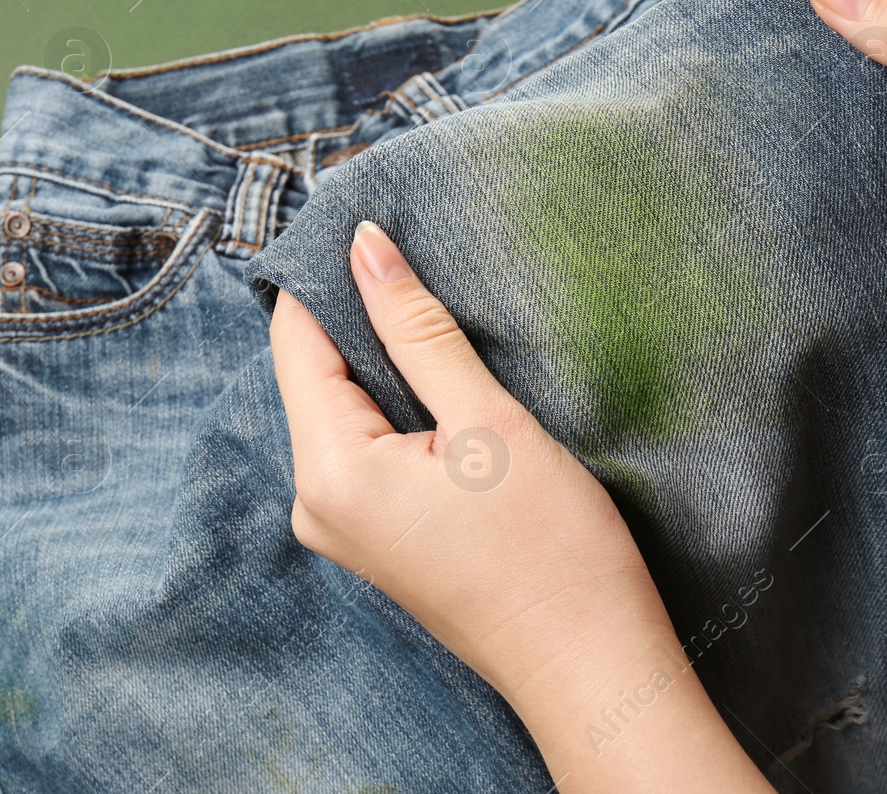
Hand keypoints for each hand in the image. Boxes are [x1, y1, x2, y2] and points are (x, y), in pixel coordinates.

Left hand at [269, 220, 770, 792]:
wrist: (590, 667)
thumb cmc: (553, 552)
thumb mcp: (487, 421)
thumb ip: (416, 329)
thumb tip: (363, 247)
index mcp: (329, 472)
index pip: (296, 341)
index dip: (325, 275)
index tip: (361, 219)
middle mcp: (314, 502)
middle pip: (313, 373)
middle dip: (357, 314)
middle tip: (410, 254)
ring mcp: (340, 525)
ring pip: (340, 407)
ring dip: (380, 358)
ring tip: (433, 309)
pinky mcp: (372, 536)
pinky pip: (361, 445)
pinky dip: (392, 403)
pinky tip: (437, 377)